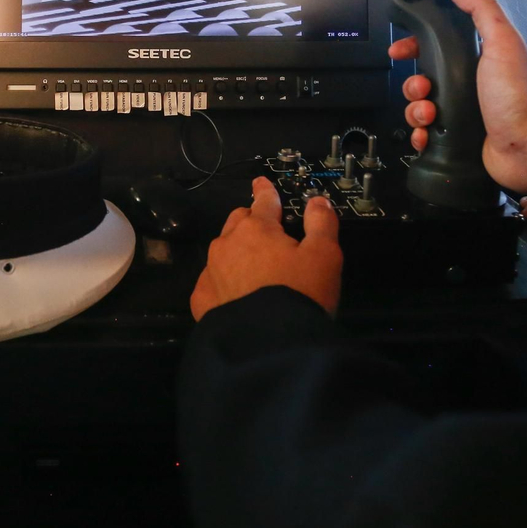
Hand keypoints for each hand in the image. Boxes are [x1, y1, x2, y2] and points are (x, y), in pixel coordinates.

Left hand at [190, 178, 341, 320]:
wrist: (269, 345)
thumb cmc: (301, 294)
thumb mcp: (325, 256)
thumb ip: (322, 224)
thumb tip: (318, 202)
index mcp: (257, 227)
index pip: (263, 200)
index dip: (266, 190)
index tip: (261, 182)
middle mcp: (228, 243)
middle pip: (238, 221)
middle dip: (251, 222)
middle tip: (268, 235)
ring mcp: (211, 271)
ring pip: (222, 250)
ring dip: (236, 251)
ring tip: (254, 268)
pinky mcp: (202, 299)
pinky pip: (211, 282)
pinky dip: (223, 282)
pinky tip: (234, 294)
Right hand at [387, 0, 526, 196]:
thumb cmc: (522, 96)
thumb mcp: (502, 41)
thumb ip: (480, 7)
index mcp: (475, 58)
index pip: (434, 46)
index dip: (413, 45)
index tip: (401, 48)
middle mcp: (466, 85)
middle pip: (420, 77)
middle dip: (413, 84)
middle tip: (423, 88)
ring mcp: (460, 112)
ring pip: (417, 107)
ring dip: (415, 110)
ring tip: (431, 114)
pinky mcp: (455, 137)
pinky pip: (423, 134)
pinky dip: (419, 134)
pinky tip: (429, 132)